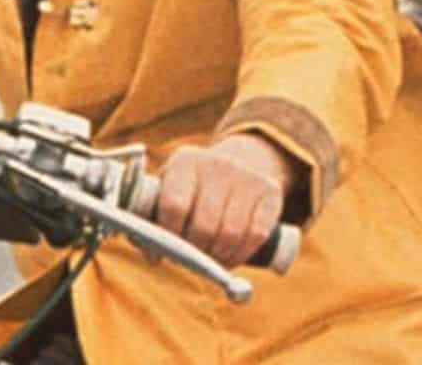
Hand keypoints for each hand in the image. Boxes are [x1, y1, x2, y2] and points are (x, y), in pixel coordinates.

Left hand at [153, 133, 292, 268]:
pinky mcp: (271, 192)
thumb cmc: (194, 186)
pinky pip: (256, 235)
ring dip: (218, 257)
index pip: (174, 205)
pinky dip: (242, 254)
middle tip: (190, 260)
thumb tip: (150, 252)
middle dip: (195, 252)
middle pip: (204, 225)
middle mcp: (217, 164)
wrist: (241, 161)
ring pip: (230, 234)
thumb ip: (153, 214)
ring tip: (210, 260)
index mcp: (185, 161)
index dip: (167, 236)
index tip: (161, 253)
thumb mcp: (171, 186)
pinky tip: (231, 257)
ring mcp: (247, 177)